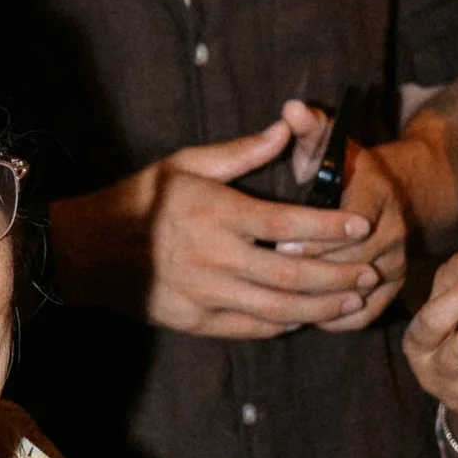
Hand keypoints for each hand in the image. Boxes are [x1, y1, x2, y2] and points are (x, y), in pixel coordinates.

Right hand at [47, 106, 388, 341]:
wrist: (86, 251)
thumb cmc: (139, 199)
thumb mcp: (185, 163)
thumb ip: (241, 151)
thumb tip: (287, 129)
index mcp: (217, 213)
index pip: (289, 222)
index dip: (330, 226)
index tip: (361, 224)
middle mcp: (216, 257)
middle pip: (294, 273)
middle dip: (340, 275)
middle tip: (371, 272)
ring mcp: (207, 294)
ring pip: (280, 308)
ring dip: (323, 307)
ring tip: (355, 300)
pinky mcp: (197, 321)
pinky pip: (254, 328)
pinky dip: (287, 324)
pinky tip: (310, 317)